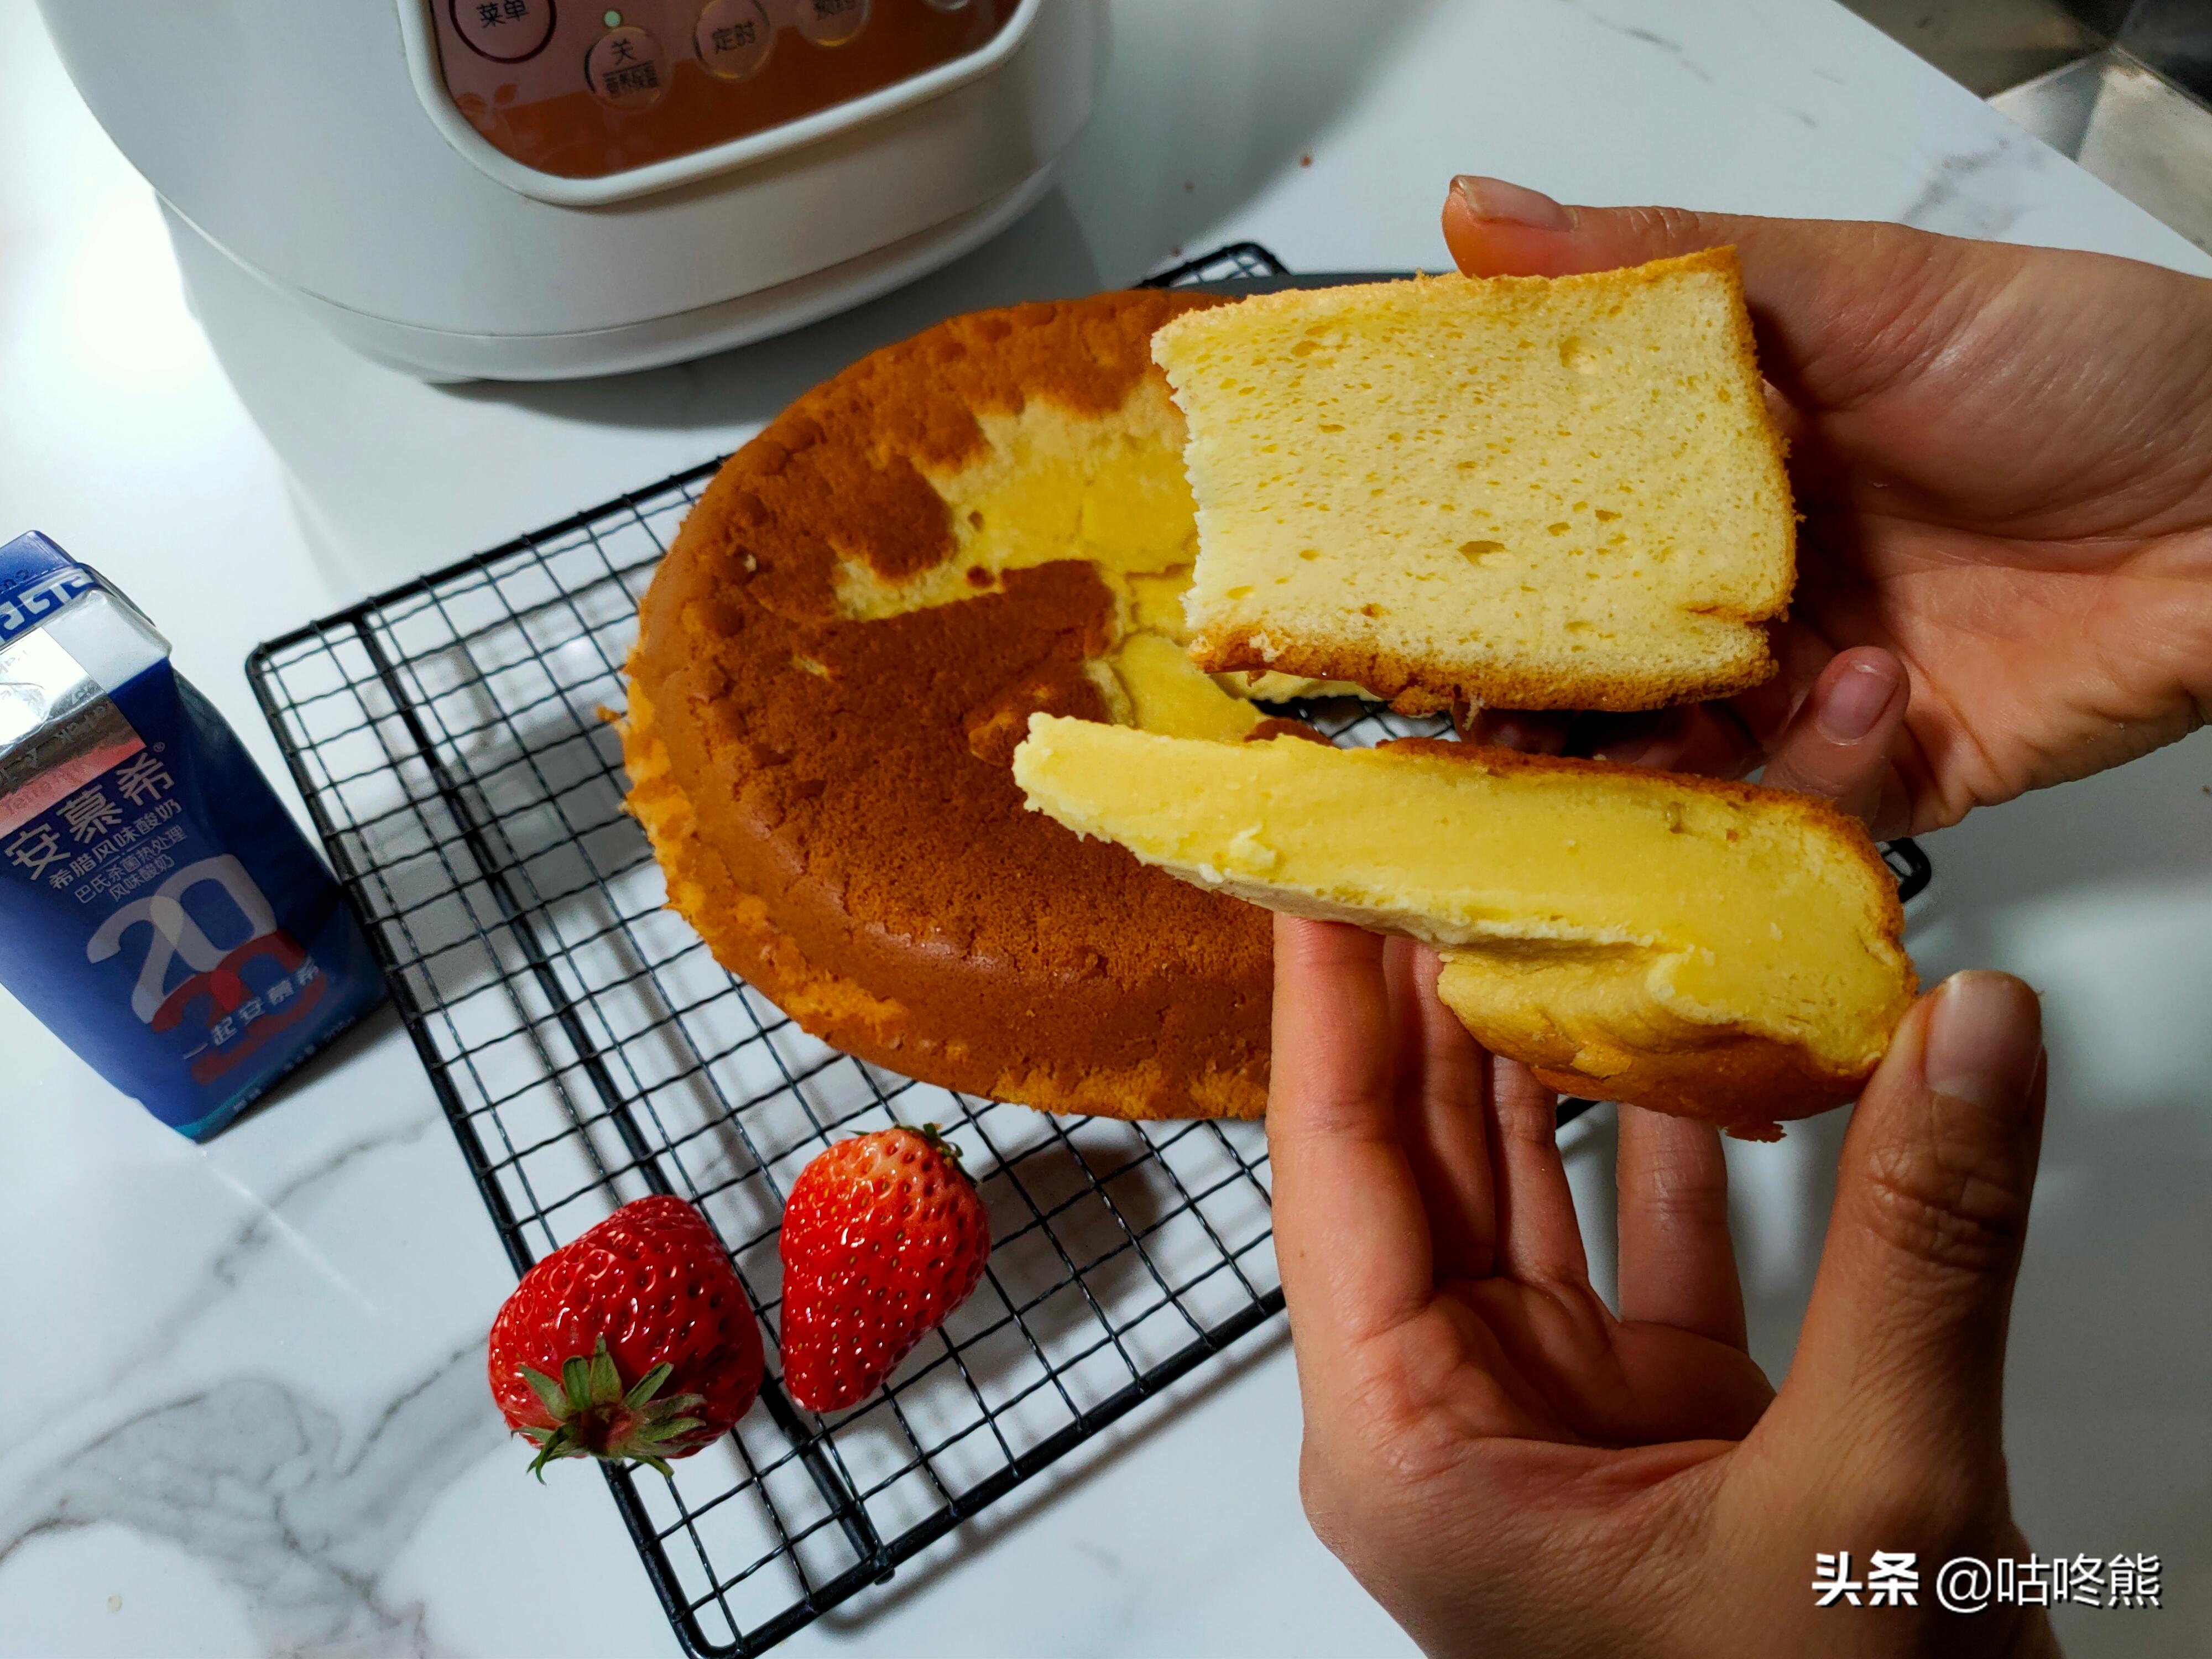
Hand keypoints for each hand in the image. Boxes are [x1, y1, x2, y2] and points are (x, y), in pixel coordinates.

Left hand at [1271, 931, 2055, 1657]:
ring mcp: (1551, 1407)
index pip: (1334, 1165)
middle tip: (1455, 822)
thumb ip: (1912, 1254)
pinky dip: (1677, 1127)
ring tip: (1569, 877)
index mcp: (1406, 1445)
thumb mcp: (1860, 1498)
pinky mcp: (1652, 1413)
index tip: (1316, 856)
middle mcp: (1450, 1413)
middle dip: (1449, 977)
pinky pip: (1641, 1227)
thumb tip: (1970, 1036)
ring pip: (1530, 1172)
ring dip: (1564, 1032)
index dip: (1325, 996)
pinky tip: (1709, 1020)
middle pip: (1423, 1146)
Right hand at [1440, 175, 2211, 835]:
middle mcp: (1757, 575)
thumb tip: (1478, 213)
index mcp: (1726, 462)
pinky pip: (1799, 799)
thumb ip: (1665, 260)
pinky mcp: (1888, 761)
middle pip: (1598, 657)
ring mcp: (1816, 673)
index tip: (1403, 581)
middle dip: (1537, 689)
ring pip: (1672, 749)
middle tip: (1484, 700)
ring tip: (1653, 722)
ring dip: (1648, 752)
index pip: (1560, 522)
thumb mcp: (1864, 287)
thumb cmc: (2087, 368)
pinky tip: (1873, 684)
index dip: (1480, 559)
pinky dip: (1817, 758)